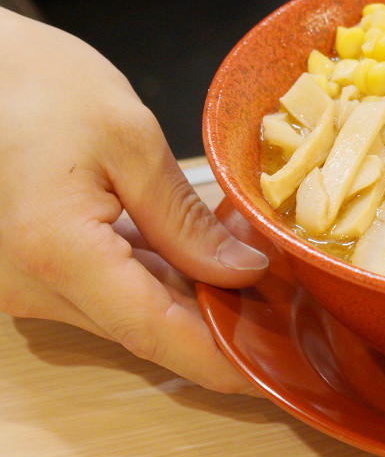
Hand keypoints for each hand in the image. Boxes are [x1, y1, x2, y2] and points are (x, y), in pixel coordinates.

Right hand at [0, 7, 267, 392]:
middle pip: (144, 327)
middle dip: (218, 328)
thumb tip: (243, 270)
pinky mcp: (28, 266)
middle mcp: (31, 284)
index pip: (157, 333)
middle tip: (286, 316)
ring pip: (126, 310)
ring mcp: (23, 281)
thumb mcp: (128, 139)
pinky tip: (203, 265)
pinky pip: (103, 287)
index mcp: (58, 252)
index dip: (223, 359)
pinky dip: (156, 280)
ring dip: (190, 302)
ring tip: (259, 287)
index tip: (277, 372)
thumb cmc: (33, 84)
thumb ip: (184, 218)